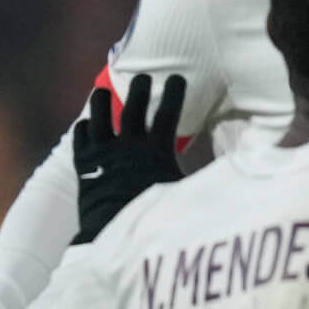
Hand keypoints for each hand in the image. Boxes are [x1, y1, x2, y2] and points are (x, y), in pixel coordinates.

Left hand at [73, 73, 186, 243]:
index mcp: (156, 150)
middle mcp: (128, 145)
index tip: (176, 77)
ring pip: (99, 117)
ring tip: (100, 91)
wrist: (113, 231)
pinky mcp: (84, 165)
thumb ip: (198, 181)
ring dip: (100, 101)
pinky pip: (81, 140)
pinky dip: (83, 129)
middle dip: (139, 89)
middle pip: (133, 107)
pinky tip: (85, 125)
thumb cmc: (154, 216)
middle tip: (142, 76)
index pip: (167, 113)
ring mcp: (103, 153)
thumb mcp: (183, 196)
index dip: (173, 93)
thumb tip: (228, 178)